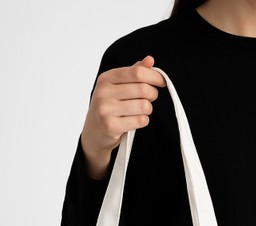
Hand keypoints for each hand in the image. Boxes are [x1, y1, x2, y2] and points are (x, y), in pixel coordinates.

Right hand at [81, 55, 166, 178]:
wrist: (94, 133)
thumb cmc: (108, 108)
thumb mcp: (117, 87)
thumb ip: (133, 73)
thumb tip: (150, 60)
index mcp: (106, 78)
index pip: (137, 72)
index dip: (154, 77)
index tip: (162, 82)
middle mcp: (103, 92)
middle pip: (143, 89)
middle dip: (153, 94)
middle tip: (150, 99)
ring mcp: (105, 110)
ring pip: (144, 106)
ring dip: (147, 109)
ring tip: (140, 111)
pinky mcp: (111, 126)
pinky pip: (140, 120)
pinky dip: (143, 121)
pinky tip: (136, 121)